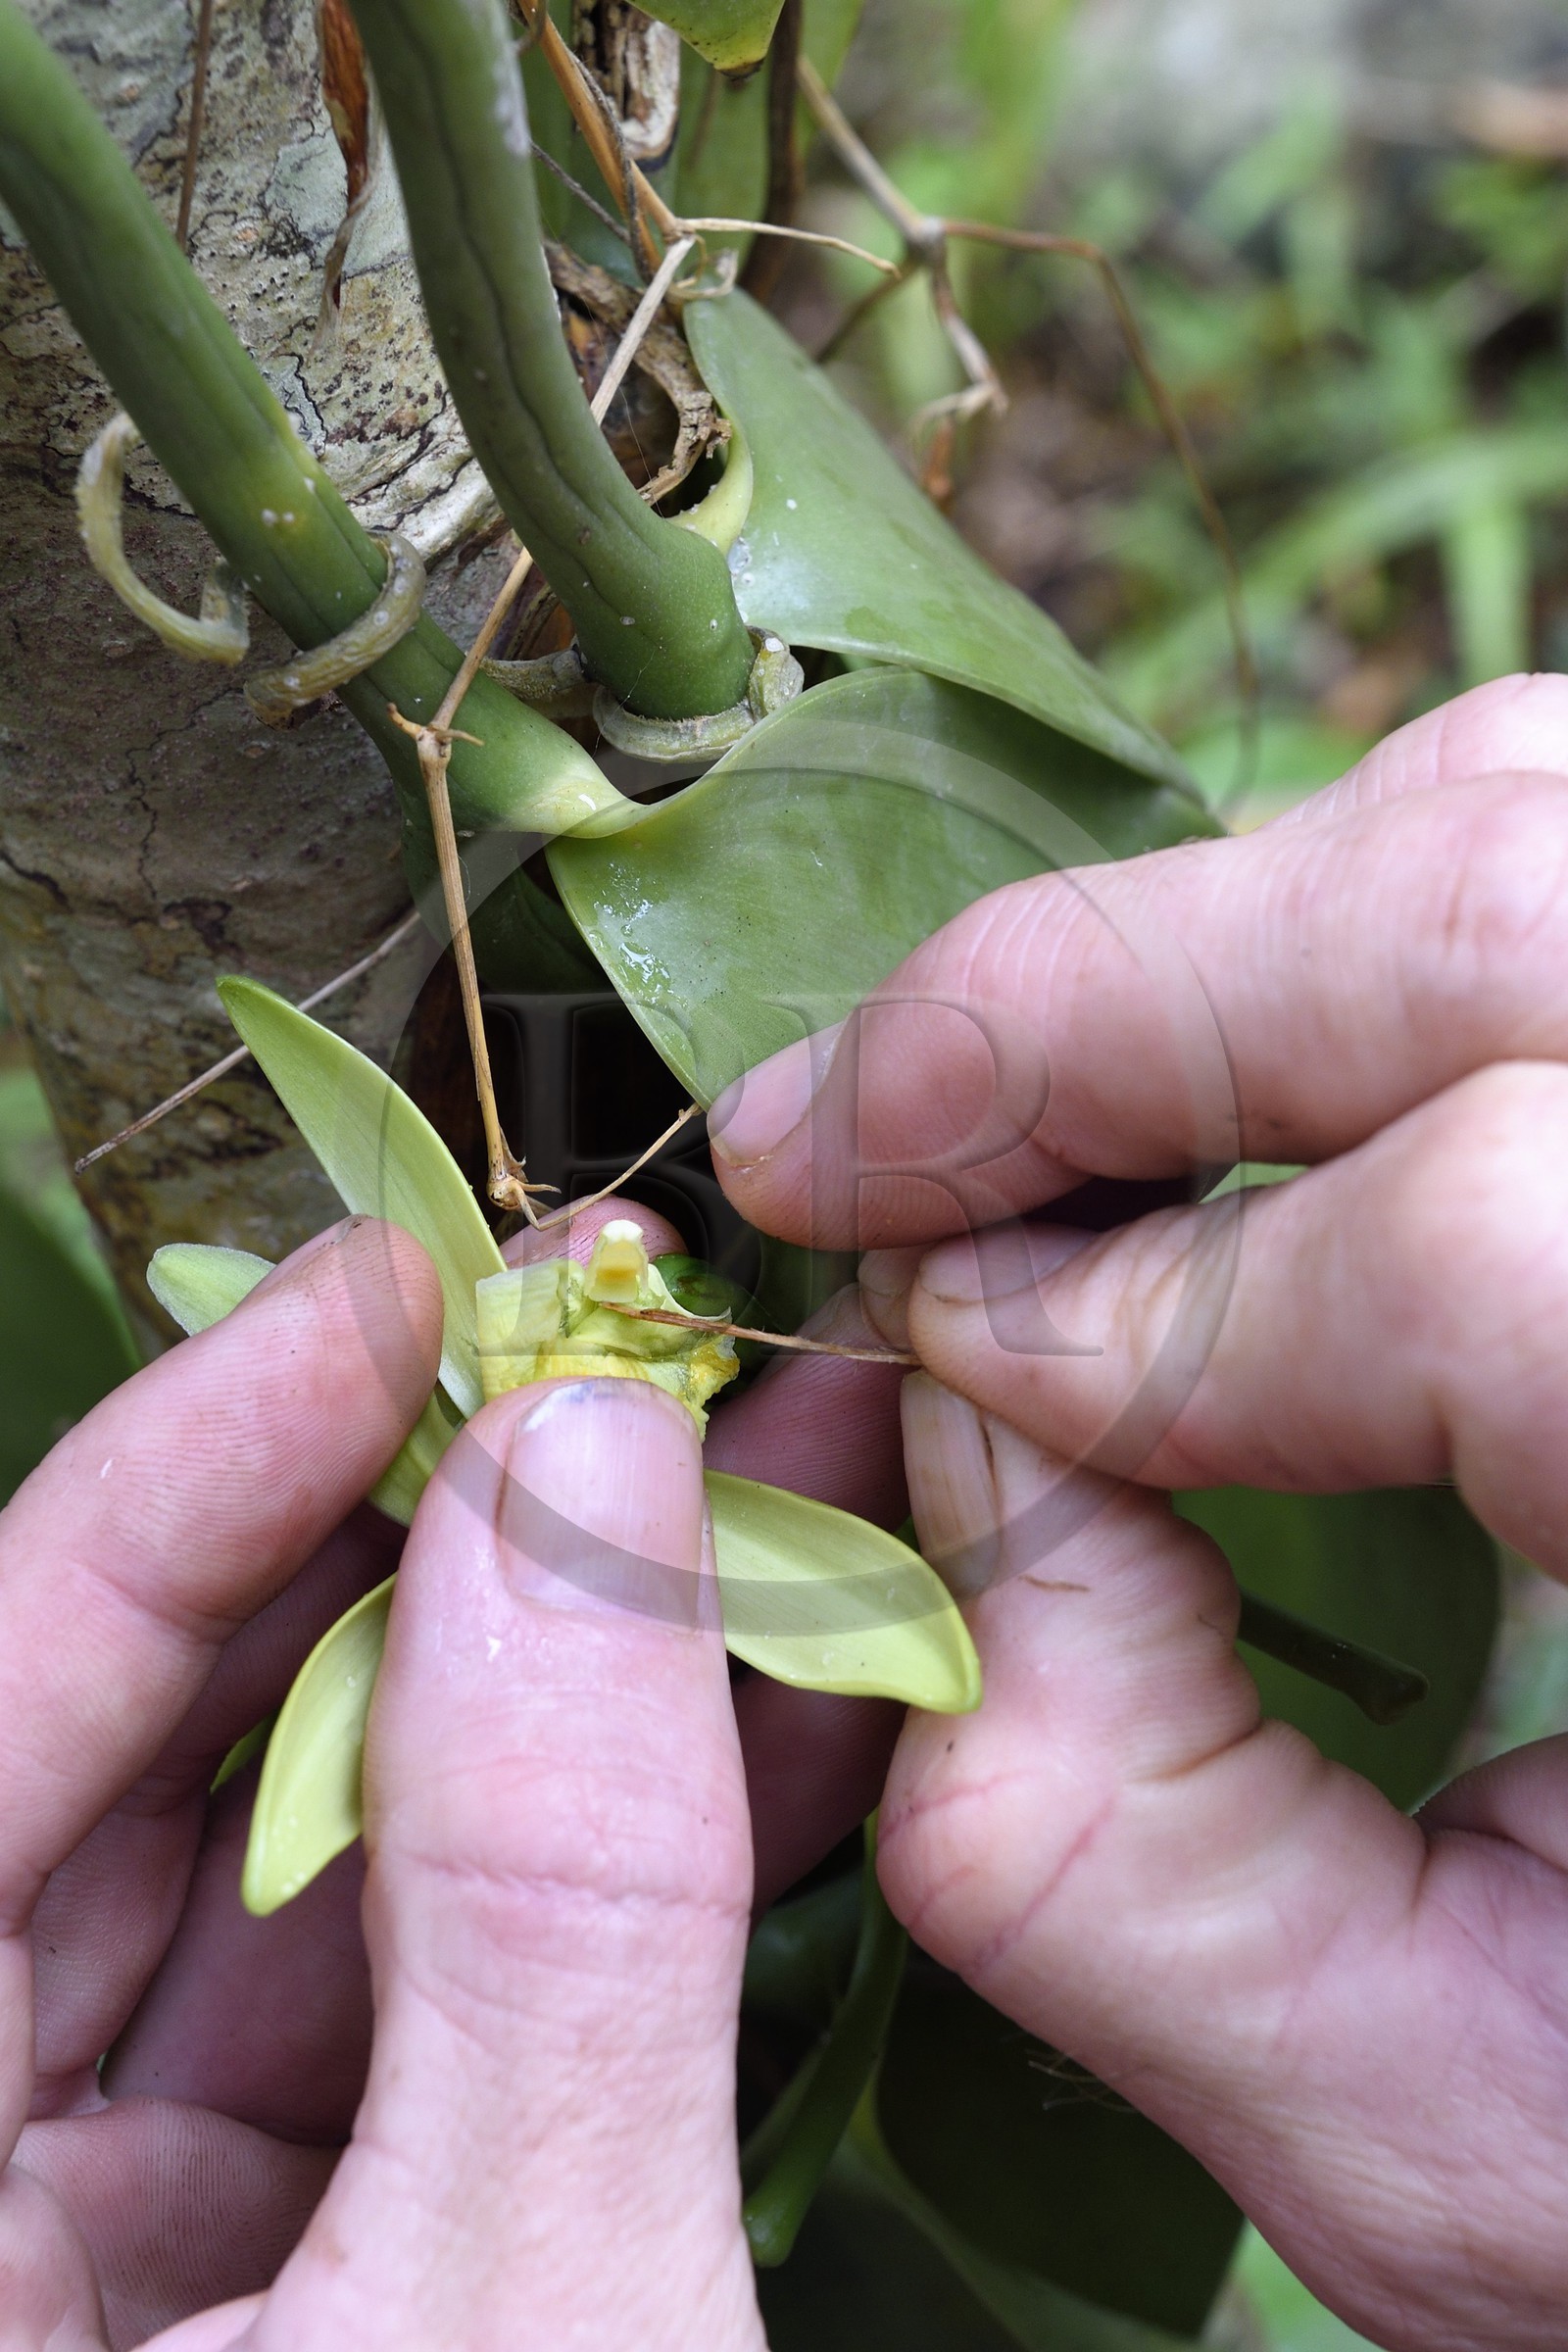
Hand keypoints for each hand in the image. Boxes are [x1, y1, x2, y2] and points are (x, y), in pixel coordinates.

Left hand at [3, 1212, 797, 2348]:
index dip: (184, 1467)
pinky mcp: (263, 2285)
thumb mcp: (536, 2323)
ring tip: (734, 1507)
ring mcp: (97, 2257)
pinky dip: (564, 1872)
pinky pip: (390, 2003)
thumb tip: (584, 1471)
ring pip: (287, 1873)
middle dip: (401, 1553)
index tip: (393, 1290)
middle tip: (606, 1380)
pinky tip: (744, 1715)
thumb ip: (553, 1910)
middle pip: (136, 1766)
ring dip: (524, 1687)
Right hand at [712, 674, 1567, 2350]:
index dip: (1162, 1308)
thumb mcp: (1452, 2143)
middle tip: (833, 1137)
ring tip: (991, 1097)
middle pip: (1508, 905)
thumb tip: (941, 1451)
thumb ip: (1121, 1848)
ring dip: (1211, 933)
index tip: (940, 1367)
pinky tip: (1203, 1071)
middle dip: (1095, 1001)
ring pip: (1538, 812)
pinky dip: (1339, 921)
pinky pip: (1563, 858)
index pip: (1504, 1254)